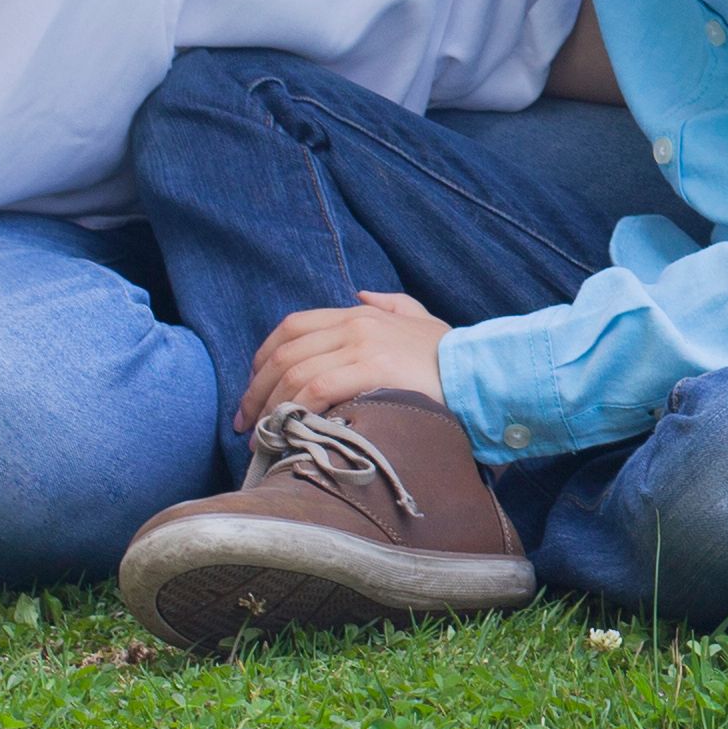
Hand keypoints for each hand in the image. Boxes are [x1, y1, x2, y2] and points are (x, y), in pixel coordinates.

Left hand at [241, 293, 454, 433]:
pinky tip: (287, 428)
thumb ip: (392, 304)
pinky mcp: (371, 369)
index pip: (293, 327)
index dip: (263, 357)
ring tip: (260, 435)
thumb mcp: (422, 320)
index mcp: (361, 313)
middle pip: (284, 352)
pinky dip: (293, 408)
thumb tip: (362, 293)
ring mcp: (363, 345)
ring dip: (268, 405)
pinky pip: (316, 387)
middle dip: (255, 388)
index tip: (253, 389)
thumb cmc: (452, 357)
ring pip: (294, 371)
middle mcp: (356, 323)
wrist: (483, 373)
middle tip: (244, 421)